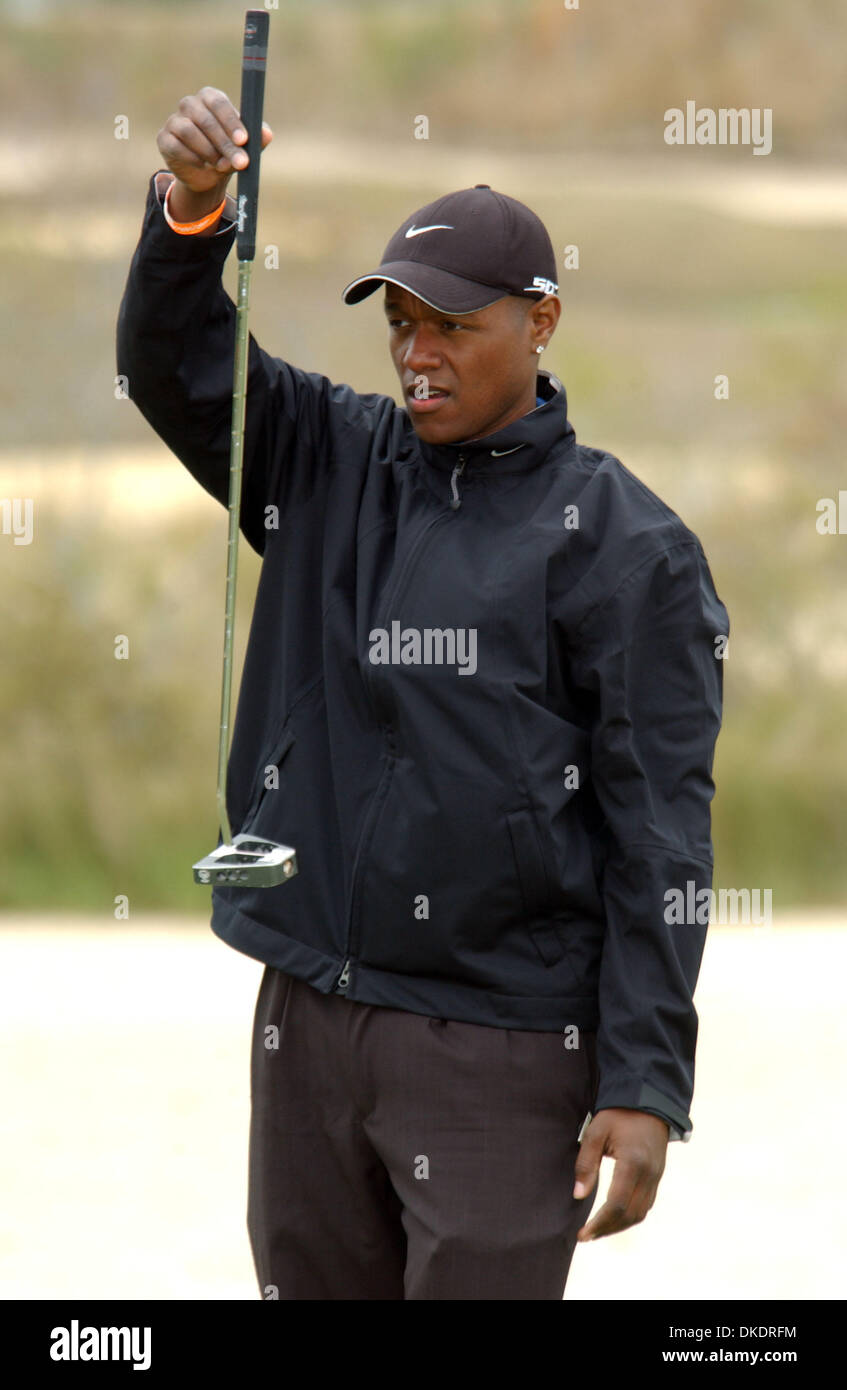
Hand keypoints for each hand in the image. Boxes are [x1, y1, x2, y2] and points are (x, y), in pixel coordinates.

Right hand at [156, 85, 273, 195]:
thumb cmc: (228, 152)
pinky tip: (203, 165)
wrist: (208, 176)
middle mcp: (190, 104)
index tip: (243, 140)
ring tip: (221, 165)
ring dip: (209, 152)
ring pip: (188, 131)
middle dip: (225, 143)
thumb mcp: (245, 147)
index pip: (219, 102)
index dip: (231, 121)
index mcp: (210, 98)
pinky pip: (175, 146)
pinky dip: (192, 158)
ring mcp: (174, 120)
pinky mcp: (164, 138)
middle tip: (240, 162)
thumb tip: (267, 134)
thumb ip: (256, 139)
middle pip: (205, 119)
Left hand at [573, 1108, 668, 1240]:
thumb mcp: (596, 1131)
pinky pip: (646, 1204)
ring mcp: (656, 1176)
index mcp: (633, 1163)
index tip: (582, 1234)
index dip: (599, 1223)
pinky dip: (629, 1216)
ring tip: (597, 1230)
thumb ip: (586, 1163)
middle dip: (607, 1229)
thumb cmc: (618, 1114)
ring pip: (640, 1213)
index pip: (617, 1204)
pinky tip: (613, 1217)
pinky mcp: (658, 1175)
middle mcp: (649, 1174)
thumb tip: (578, 1196)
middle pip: (630, 1215)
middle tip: (586, 1236)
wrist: (648, 1100)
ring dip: (618, 1226)